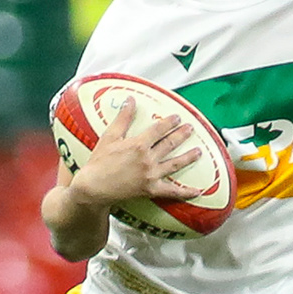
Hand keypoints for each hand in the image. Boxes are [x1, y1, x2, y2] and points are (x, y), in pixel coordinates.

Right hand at [67, 101, 202, 209]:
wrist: (93, 188)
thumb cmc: (98, 163)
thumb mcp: (109, 137)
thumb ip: (123, 118)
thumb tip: (130, 101)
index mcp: (138, 145)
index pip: (159, 129)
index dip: (170, 122)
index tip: (177, 118)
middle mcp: (148, 159)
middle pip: (170, 144)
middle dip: (182, 134)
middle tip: (191, 128)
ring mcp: (151, 175)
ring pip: (175, 164)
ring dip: (189, 157)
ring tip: (198, 151)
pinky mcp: (151, 189)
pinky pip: (172, 191)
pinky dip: (185, 192)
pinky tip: (197, 191)